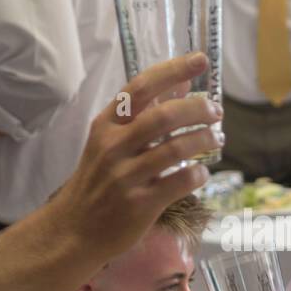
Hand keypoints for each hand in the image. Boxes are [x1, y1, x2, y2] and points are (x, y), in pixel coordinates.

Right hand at [48, 53, 222, 264]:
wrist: (73, 230)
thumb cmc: (97, 182)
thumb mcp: (110, 141)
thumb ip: (142, 114)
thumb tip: (182, 85)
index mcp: (106, 125)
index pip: (141, 87)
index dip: (174, 70)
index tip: (200, 59)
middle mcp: (114, 147)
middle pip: (164, 116)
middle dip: (198, 109)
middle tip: (216, 110)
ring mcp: (126, 177)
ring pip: (176, 149)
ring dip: (204, 139)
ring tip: (216, 138)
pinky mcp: (140, 205)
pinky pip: (180, 183)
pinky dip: (198, 175)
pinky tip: (202, 173)